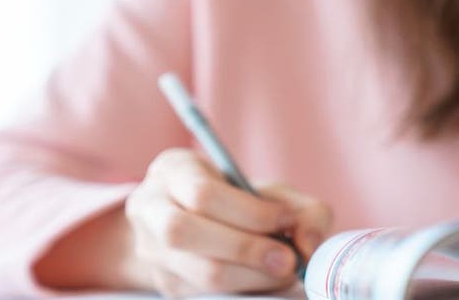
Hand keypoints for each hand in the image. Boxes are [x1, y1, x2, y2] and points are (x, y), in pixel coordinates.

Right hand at [123, 148, 332, 296]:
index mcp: (172, 170)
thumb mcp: (274, 193)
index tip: (285, 220)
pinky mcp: (165, 285)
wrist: (206, 226)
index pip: (202, 193)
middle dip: (245, 249)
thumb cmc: (245, 203)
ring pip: (193, 271)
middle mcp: (149, 208)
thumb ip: (304, 211)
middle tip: (288, 260)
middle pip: (184, 233)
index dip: (248, 212)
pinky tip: (264, 283)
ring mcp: (150, 250)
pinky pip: (202, 295)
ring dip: (247, 276)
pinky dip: (241, 291)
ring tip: (281, 272)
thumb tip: (309, 244)